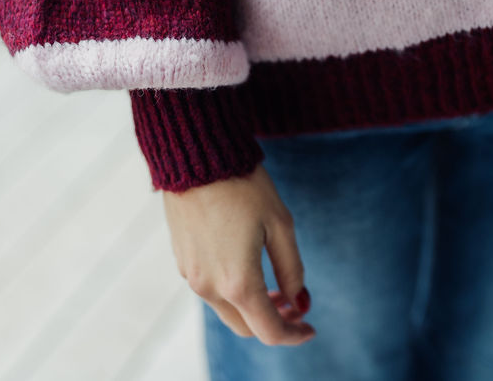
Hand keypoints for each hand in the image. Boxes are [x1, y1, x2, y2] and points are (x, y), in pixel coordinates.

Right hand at [162, 164, 315, 345]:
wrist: (195, 158)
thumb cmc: (243, 186)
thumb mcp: (280, 224)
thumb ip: (291, 267)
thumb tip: (299, 299)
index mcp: (238, 282)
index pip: (269, 331)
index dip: (294, 334)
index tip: (310, 327)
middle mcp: (210, 287)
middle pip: (246, 327)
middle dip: (273, 322)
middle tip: (295, 303)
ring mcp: (192, 276)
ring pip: (227, 310)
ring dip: (253, 306)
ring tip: (275, 285)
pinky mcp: (182, 262)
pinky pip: (211, 289)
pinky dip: (233, 291)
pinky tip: (248, 267)